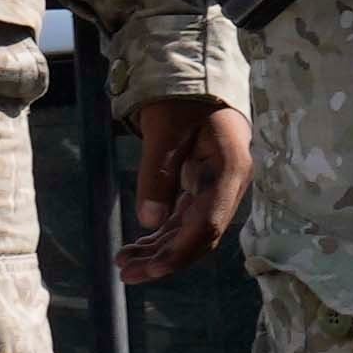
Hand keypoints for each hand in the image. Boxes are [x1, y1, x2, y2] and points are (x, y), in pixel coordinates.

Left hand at [122, 95, 254, 284]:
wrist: (194, 78)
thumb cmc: (181, 98)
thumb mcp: (164, 129)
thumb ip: (157, 173)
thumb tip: (149, 222)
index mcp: (228, 170)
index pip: (207, 224)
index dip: (179, 252)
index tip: (150, 269)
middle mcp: (228, 185)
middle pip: (199, 235)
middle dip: (165, 259)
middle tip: (126, 273)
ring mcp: (216, 188)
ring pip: (189, 231)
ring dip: (159, 250)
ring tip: (124, 263)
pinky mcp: (202, 186)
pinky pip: (183, 219)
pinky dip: (161, 235)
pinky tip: (137, 247)